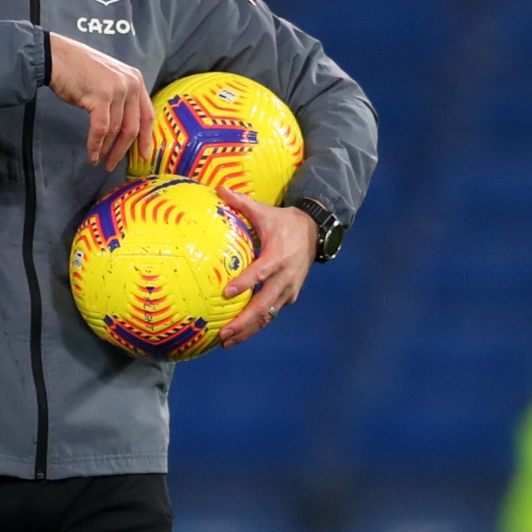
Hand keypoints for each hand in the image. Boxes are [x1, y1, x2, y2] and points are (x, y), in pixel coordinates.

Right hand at [47, 32, 153, 169]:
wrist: (58, 57)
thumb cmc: (80, 69)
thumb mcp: (110, 78)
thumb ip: (122, 96)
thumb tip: (125, 128)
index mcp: (136, 80)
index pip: (147, 114)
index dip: (146, 137)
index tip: (143, 154)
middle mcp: (130, 84)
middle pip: (133, 127)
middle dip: (123, 150)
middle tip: (113, 164)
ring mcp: (116, 90)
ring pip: (116, 130)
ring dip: (106, 149)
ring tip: (99, 159)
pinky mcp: (100, 97)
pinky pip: (101, 129)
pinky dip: (96, 144)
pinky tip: (92, 153)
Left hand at [215, 186, 316, 348]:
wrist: (313, 233)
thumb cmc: (282, 222)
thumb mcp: (263, 210)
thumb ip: (240, 203)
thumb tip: (218, 189)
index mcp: (278, 256)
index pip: (260, 272)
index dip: (244, 283)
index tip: (226, 293)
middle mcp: (285, 277)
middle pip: (264, 304)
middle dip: (244, 321)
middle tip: (224, 333)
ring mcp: (289, 289)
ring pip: (268, 315)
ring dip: (248, 330)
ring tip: (226, 342)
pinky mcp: (289, 296)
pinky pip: (272, 313)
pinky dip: (256, 325)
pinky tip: (238, 334)